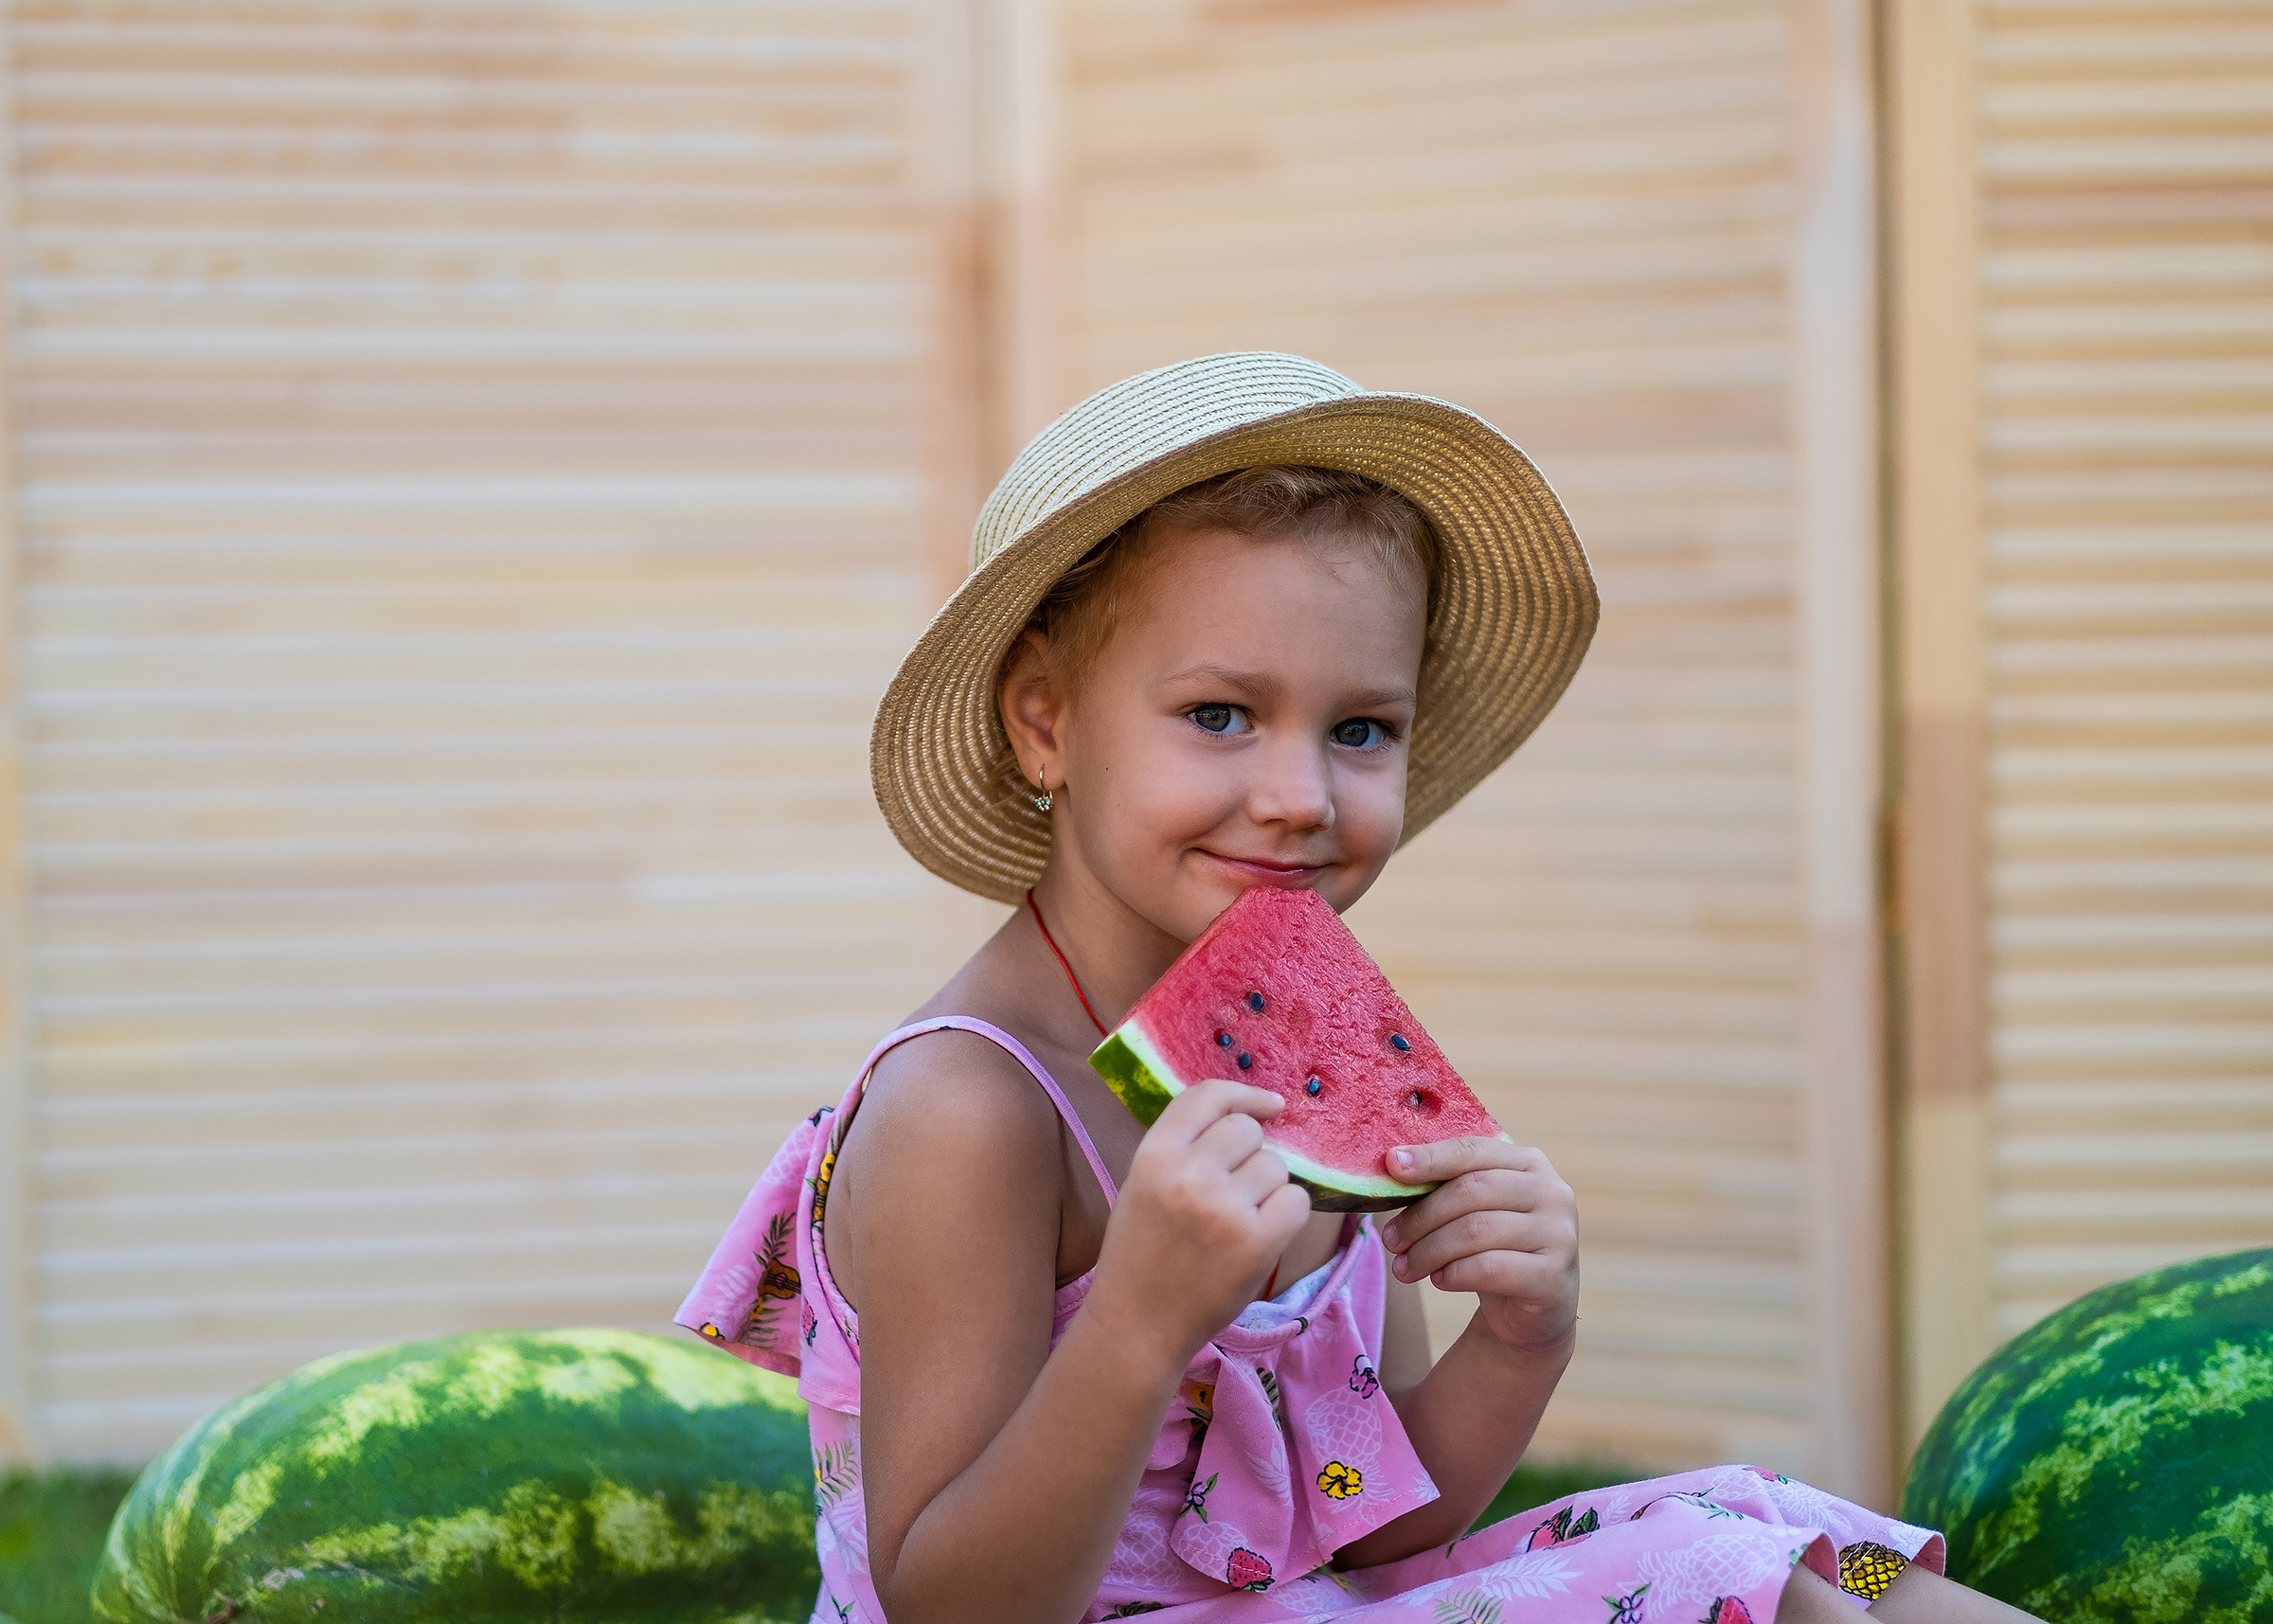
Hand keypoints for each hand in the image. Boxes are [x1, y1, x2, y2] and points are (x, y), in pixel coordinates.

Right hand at [1089, 1079, 1312, 1366]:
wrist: (1137, 1325)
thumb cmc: (1142, 1253)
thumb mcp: (1144, 1184)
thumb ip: (1184, 1148)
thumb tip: (1251, 1116)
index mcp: (1154, 1154)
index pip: (1207, 1096)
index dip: (1244, 1095)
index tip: (1269, 1106)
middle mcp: (1188, 1173)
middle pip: (1248, 1130)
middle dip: (1251, 1155)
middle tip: (1235, 1191)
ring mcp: (1224, 1207)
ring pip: (1276, 1166)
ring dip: (1268, 1189)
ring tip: (1240, 1220)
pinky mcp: (1257, 1242)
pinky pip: (1297, 1202)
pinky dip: (1287, 1216)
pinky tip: (1262, 1235)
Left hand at [1376, 1138, 1578, 1353]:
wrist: (1535, 1311)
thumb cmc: (1495, 1248)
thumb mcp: (1474, 1211)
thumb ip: (1446, 1185)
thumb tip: (1392, 1167)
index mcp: (1530, 1163)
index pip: (1473, 1150)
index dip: (1430, 1156)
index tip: (1390, 1165)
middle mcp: (1552, 1192)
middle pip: (1470, 1190)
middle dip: (1421, 1216)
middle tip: (1390, 1240)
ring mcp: (1559, 1234)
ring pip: (1476, 1231)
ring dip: (1429, 1251)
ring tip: (1404, 1269)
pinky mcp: (1554, 1277)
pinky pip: (1490, 1268)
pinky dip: (1454, 1274)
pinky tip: (1439, 1280)